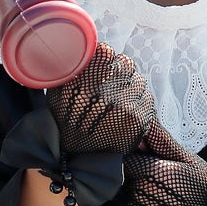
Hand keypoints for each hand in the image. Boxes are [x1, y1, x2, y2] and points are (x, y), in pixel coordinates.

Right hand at [46, 42, 154, 157]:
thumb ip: (74, 67)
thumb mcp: (59, 90)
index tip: (105, 66)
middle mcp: (104, 91)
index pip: (107, 52)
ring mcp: (124, 106)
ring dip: (131, 87)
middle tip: (114, 84)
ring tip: (119, 101)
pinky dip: (139, 102)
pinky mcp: (138, 119)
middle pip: (126, 64)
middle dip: (121, 72)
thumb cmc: (66, 120)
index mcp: (83, 80)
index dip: (107, 59)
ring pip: (139, 80)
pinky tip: (126, 112)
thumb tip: (89, 48)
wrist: (76, 158)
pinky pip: (147, 98)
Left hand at [122, 120, 206, 205]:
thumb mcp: (188, 159)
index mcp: (153, 172)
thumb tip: (143, 123)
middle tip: (160, 179)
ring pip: (125, 195)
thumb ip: (161, 141)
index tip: (146, 159)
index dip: (134, 157)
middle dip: (136, 175)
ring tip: (163, 195)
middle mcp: (142, 193)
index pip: (125, 159)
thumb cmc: (205, 187)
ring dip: (137, 193)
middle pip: (124, 177)